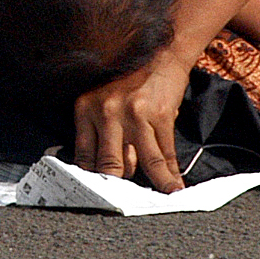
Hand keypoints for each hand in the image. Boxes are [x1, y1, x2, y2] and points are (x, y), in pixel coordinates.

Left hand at [73, 54, 190, 191]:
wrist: (159, 53)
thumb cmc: (128, 80)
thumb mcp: (102, 99)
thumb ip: (98, 130)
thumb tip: (100, 169)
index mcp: (85, 108)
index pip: (83, 155)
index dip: (91, 181)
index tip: (95, 198)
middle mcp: (106, 113)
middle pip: (109, 164)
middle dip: (117, 188)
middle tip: (122, 205)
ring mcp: (134, 115)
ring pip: (142, 163)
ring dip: (153, 186)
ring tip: (157, 202)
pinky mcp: (160, 117)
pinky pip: (165, 154)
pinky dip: (171, 175)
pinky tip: (175, 188)